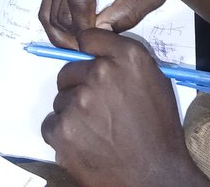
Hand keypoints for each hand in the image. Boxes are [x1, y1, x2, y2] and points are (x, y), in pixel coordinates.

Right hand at [40, 0, 183, 47]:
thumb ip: (130, 13)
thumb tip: (99, 32)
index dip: (82, 26)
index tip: (94, 45)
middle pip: (62, 4)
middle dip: (71, 34)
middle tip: (87, 53)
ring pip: (51, 6)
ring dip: (61, 32)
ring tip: (81, 47)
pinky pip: (49, 2)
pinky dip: (56, 23)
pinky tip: (73, 36)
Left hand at [41, 29, 209, 186]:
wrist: (155, 174)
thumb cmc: (159, 130)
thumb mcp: (155, 82)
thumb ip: (126, 61)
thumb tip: (100, 52)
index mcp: (128, 58)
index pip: (90, 37)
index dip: (89, 52)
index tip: (89, 62)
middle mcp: (100, 74)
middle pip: (68, 71)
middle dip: (78, 86)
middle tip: (97, 108)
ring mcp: (78, 102)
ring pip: (60, 100)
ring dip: (72, 111)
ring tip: (96, 130)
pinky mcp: (62, 130)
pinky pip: (51, 123)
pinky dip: (62, 133)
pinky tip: (85, 142)